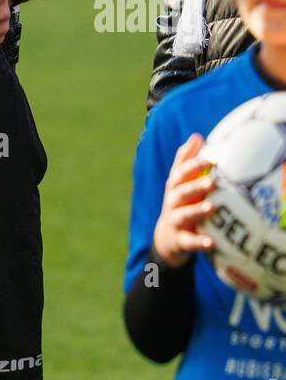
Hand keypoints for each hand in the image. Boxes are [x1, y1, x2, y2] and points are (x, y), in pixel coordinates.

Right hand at [152, 133, 213, 267]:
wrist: (167, 238)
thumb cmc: (181, 203)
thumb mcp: (181, 182)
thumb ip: (187, 160)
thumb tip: (197, 136)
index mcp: (175, 185)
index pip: (181, 171)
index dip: (194, 164)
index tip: (211, 158)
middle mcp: (172, 201)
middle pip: (181, 191)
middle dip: (196, 186)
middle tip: (213, 182)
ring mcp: (175, 220)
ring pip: (184, 215)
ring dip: (197, 211)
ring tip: (212, 208)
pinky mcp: (179, 240)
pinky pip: (189, 241)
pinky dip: (199, 242)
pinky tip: (211, 243)